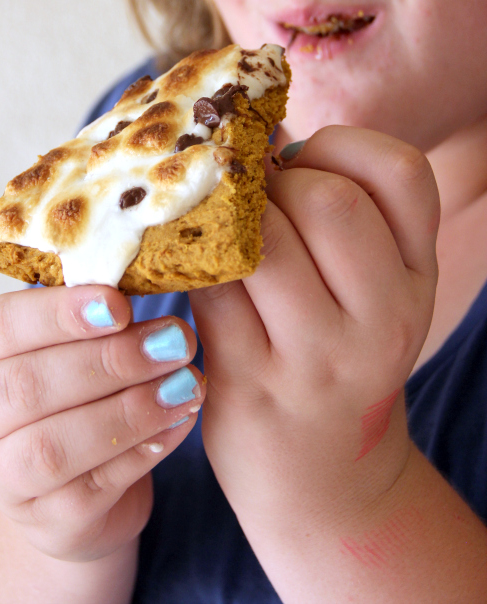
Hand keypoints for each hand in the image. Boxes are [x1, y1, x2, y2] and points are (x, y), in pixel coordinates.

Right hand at [0, 285, 204, 561]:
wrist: (74, 488)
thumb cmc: (80, 393)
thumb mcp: (76, 346)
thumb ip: (100, 313)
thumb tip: (156, 270)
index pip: (1, 325)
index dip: (59, 313)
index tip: (120, 304)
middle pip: (27, 387)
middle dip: (108, 361)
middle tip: (175, 341)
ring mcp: (6, 478)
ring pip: (53, 447)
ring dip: (129, 411)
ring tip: (187, 383)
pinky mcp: (49, 522)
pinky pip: (94, 489)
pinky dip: (144, 452)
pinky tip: (181, 420)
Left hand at [190, 126, 438, 546]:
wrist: (323, 477)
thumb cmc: (337, 358)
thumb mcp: (371, 291)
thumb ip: (341, 213)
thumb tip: (252, 132)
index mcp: (418, 278)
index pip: (401, 172)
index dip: (339, 146)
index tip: (303, 162)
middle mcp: (385, 319)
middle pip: (327, 200)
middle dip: (274, 182)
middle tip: (251, 199)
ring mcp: (318, 358)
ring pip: (264, 241)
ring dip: (229, 219)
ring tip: (223, 229)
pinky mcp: (251, 383)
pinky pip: (211, 288)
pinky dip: (192, 259)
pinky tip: (192, 261)